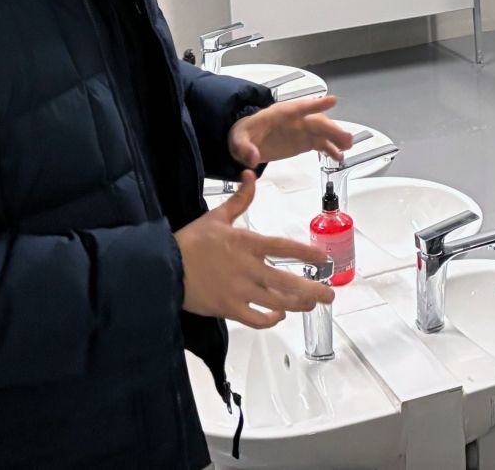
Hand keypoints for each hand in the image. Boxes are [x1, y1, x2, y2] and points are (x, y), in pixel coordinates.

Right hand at [174, 174, 334, 328]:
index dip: (307, 253)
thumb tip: (250, 174)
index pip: (284, 247)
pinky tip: (279, 316)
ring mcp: (240, 291)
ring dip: (298, 304)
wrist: (165, 267)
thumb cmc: (191, 241)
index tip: (324, 258)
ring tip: (311, 305)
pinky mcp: (229, 309)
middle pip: (287, 281)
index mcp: (247, 243)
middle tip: (330, 295)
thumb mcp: (216, 216)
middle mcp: (248, 268)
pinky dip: (271, 319)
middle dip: (312, 289)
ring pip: (276, 302)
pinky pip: (256, 319)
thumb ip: (240, 199)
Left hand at [229, 95, 352, 167]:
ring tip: (348, 146)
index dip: (315, 104)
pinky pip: (320, 144)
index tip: (332, 101)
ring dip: (336, 138)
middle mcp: (294, 120)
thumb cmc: (242, 135)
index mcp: (279, 114)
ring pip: (322, 132)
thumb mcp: (238, 141)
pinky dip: (330, 149)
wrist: (244, 141)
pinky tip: (339, 156)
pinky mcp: (302, 142)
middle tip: (346, 138)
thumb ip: (245, 149)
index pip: (299, 107)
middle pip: (316, 122)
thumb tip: (253, 159)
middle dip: (332, 129)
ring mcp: (300, 131)